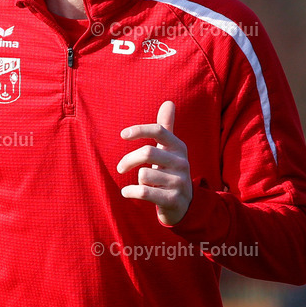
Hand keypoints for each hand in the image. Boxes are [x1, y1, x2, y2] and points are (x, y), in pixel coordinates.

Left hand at [117, 100, 191, 225]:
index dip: (140, 130)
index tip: (123, 135)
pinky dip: (130, 192)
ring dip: (136, 181)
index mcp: (179, 147)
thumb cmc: (170, 172)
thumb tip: (169, 102)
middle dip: (128, 160)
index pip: (159, 131)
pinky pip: (144, 192)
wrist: (185, 204)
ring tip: (142, 185)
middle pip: (147, 152)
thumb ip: (166, 127)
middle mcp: (182, 163)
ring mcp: (179, 182)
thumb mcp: (170, 150)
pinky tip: (127, 192)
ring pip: (144, 175)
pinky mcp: (173, 199)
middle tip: (120, 168)